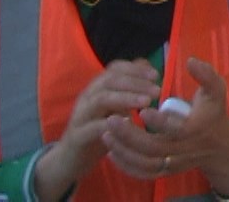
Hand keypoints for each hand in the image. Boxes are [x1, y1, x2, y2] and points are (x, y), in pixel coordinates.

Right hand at [31, 60, 161, 197]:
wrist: (71, 159)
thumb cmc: (100, 131)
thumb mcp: (117, 109)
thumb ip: (130, 92)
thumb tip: (150, 74)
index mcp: (98, 88)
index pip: (115, 68)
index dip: (135, 69)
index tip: (156, 75)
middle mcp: (88, 97)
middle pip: (109, 80)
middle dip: (135, 82)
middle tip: (157, 90)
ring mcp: (80, 116)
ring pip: (100, 99)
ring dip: (126, 98)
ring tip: (147, 102)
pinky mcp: (77, 136)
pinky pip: (92, 127)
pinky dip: (110, 124)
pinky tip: (128, 124)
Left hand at [111, 58, 228, 193]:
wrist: (219, 146)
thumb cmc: (214, 112)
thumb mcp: (216, 91)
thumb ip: (205, 75)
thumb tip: (190, 61)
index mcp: (195, 129)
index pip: (176, 129)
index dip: (159, 122)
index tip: (142, 110)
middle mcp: (183, 149)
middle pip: (153, 149)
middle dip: (130, 135)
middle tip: (111, 119)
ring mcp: (173, 163)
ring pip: (145, 163)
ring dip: (124, 151)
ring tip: (106, 134)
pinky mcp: (165, 172)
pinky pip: (143, 173)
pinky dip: (126, 165)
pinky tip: (112, 151)